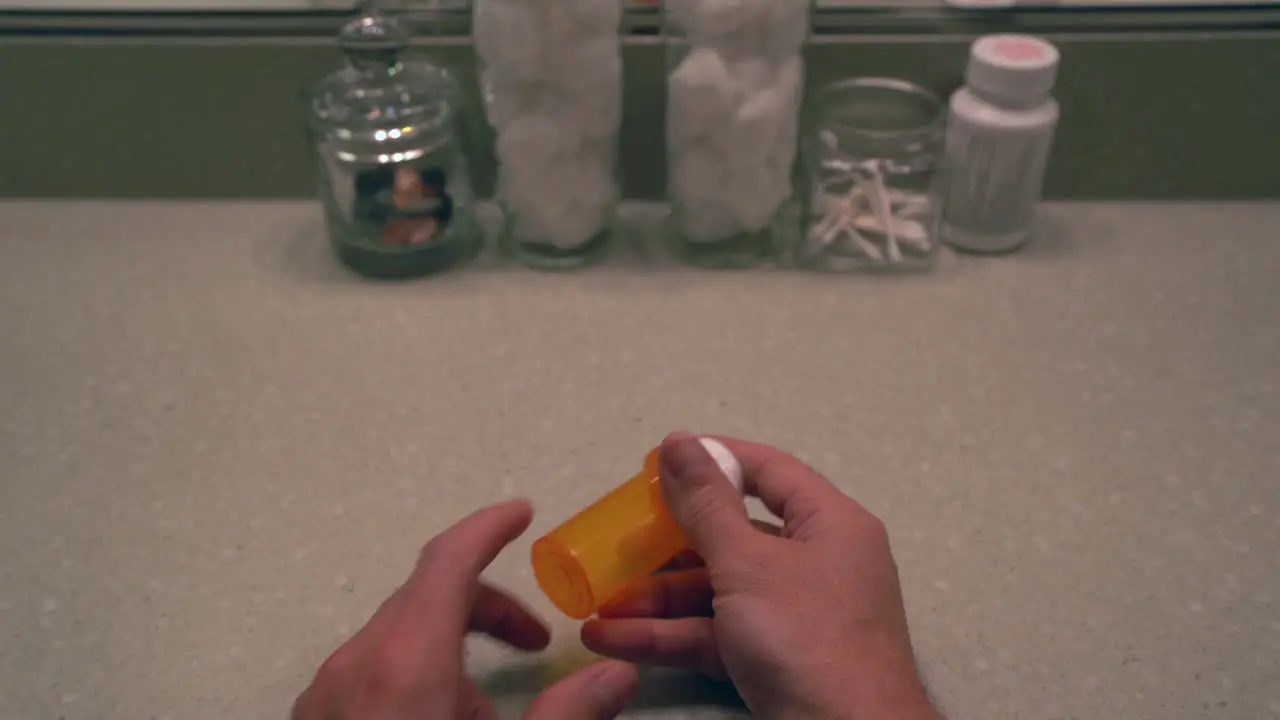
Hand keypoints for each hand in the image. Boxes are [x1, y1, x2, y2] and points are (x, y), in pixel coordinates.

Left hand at [292, 499, 638, 719]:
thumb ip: (567, 717)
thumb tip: (617, 676)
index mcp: (405, 661)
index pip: (448, 560)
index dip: (489, 528)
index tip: (524, 513)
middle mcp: (356, 663)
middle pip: (426, 595)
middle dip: (488, 603)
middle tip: (536, 640)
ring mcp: (324, 693)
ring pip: (396, 635)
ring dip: (451, 646)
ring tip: (489, 713)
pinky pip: (369, 672)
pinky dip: (413, 674)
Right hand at [581, 434, 939, 719]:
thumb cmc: (807, 639)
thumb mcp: (747, 564)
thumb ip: (706, 504)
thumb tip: (680, 441)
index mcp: (829, 523)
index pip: (769, 471)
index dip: (713, 460)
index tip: (657, 462)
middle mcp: (817, 563)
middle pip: (734, 536)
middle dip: (668, 545)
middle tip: (618, 541)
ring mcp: (796, 616)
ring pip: (717, 592)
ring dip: (657, 600)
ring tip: (599, 604)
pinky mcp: (776, 661)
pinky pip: (718, 635)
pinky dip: (669, 637)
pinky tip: (612, 639)